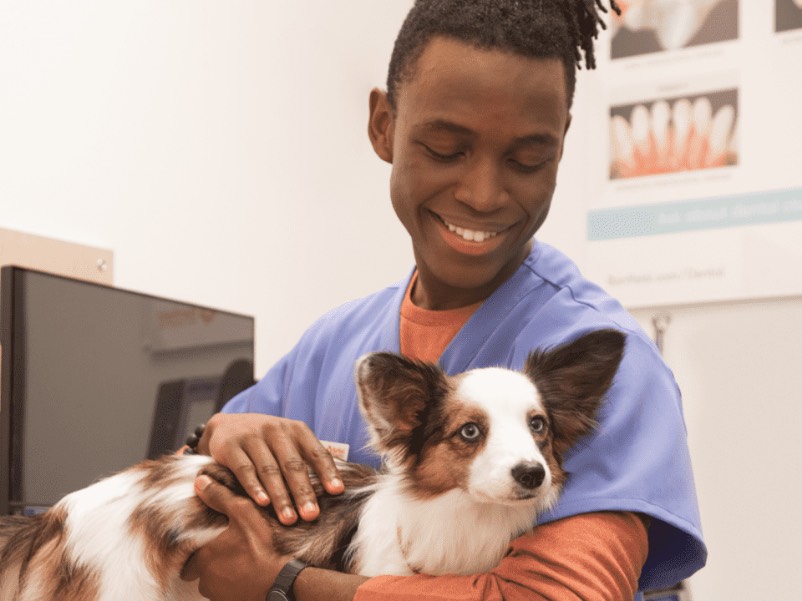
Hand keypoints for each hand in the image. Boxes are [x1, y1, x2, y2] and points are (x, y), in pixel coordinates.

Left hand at [181, 474, 292, 600]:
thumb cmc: (264, 546)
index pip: (187, 553)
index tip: (212, 538)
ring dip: (221, 573)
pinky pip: (226, 593)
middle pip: (198, 570)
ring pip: (212, 582)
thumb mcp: (244, 512)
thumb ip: (219, 496)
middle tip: (227, 549)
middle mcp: (205, 579)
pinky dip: (233, 584)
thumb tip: (199, 482)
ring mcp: (219, 595)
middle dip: (208, 561)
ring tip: (240, 560)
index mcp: (204, 556)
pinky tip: (247, 573)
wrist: (284, 581)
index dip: (198, 544)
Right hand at [199, 413, 343, 523]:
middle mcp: (276, 429)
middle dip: (303, 491)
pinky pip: (244, 469)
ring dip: (281, 496)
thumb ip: (306, 461)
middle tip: (312, 515)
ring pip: (270, 469)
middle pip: (293, 464)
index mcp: (296, 430)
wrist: (226, 426)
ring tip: (289, 519)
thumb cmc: (266, 442)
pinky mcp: (230, 446)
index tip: (337, 492)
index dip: (327, 472)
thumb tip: (335, 490)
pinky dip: (254, 487)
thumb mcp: (288, 444)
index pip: (316, 452)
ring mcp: (252, 436)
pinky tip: (262, 503)